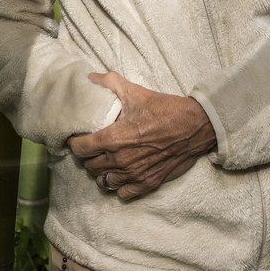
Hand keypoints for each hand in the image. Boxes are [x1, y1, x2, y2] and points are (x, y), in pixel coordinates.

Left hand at [66, 71, 217, 199]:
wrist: (194, 126)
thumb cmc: (164, 109)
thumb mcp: (134, 91)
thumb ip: (109, 83)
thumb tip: (90, 77)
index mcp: (113, 138)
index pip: (79, 148)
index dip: (75, 142)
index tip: (77, 136)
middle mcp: (120, 160)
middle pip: (89, 166)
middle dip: (88, 156)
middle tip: (93, 146)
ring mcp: (134, 174)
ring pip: (103, 181)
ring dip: (101, 172)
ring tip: (105, 160)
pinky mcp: (147, 183)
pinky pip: (122, 193)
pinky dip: (119, 185)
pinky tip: (121, 174)